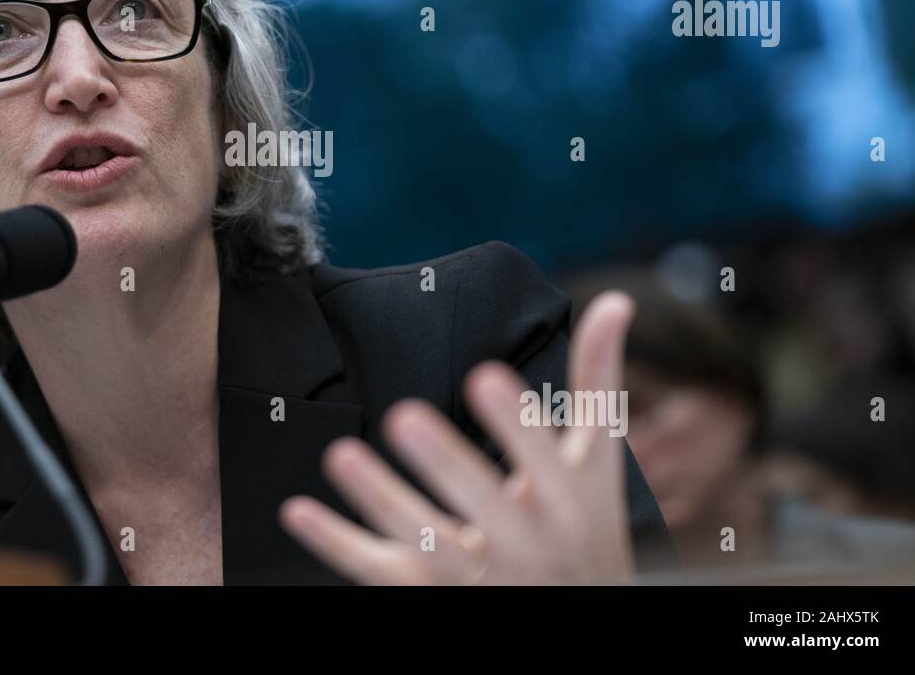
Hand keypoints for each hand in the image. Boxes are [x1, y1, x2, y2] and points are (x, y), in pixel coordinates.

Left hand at [278, 291, 636, 583]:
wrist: (582, 614)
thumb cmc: (583, 525)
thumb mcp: (594, 462)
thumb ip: (596, 382)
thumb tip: (616, 300)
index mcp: (568, 502)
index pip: (544, 462)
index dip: (516, 424)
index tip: (485, 376)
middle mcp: (526, 545)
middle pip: (483, 507)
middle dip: (446, 463)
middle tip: (404, 415)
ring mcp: (477, 577)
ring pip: (426, 543)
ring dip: (381, 500)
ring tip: (341, 454)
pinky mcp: (428, 595)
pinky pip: (377, 570)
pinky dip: (336, 542)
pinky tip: (298, 509)